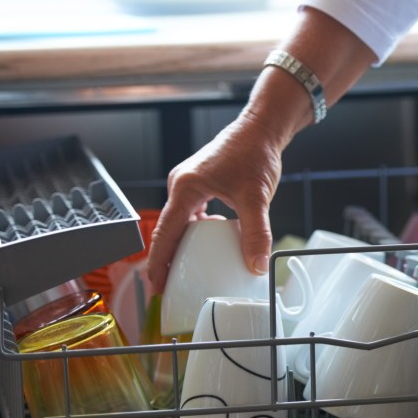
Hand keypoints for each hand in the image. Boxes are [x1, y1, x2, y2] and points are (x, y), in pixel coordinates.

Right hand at [147, 110, 281, 293]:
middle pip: (167, 231)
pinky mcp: (200, 185)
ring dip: (181, 246)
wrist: (261, 130)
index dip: (158, 263)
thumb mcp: (256, 197)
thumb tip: (257, 264)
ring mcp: (189, 185)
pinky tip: (209, 243)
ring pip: (179, 224)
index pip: (165, 234)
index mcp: (185, 188)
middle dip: (166, 259)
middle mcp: (181, 185)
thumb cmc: (253, 152)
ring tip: (185, 271)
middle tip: (169, 287)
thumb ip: (257, 233)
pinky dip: (195, 232)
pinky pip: (190, 215)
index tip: (156, 286)